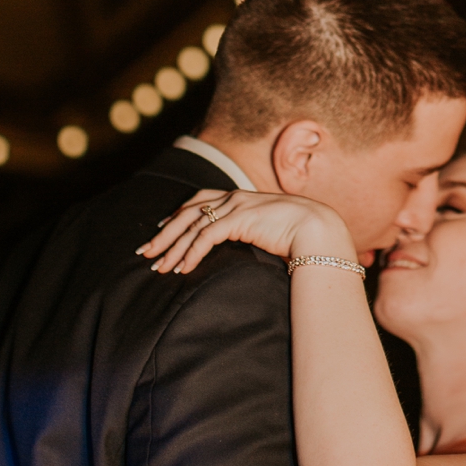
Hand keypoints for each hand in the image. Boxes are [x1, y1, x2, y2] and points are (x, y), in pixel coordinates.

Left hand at [138, 188, 356, 274]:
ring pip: (193, 226)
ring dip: (173, 248)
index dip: (177, 215)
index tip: (161, 228)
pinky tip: (182, 269)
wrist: (320, 228)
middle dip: (164, 233)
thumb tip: (246, 246)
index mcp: (241, 196)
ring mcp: (236, 206)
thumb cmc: (300, 233)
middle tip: (145, 251)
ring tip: (158, 267)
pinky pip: (206, 237)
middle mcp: (234, 197)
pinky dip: (191, 253)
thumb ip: (252, 232)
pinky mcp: (240, 220)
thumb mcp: (269, 229)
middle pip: (188, 212)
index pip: (199, 201)